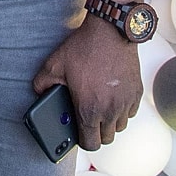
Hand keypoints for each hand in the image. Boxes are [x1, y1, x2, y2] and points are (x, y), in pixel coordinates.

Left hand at [32, 14, 142, 151]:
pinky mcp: (136, 92)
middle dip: (96, 133)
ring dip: (110, 123)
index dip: (82, 142)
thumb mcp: (54, 64)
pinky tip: (111, 98)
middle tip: (87, 119)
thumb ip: (42, 83)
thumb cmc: (84, 47)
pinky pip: (130, 112)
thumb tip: (39, 93)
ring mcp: (125, 102)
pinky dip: (122, 110)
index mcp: (89, 109)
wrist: (111, 31)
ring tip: (99, 108)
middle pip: (106, 139)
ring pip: (120, 127)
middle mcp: (110, 110)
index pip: (90, 144)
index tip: (77, 133)